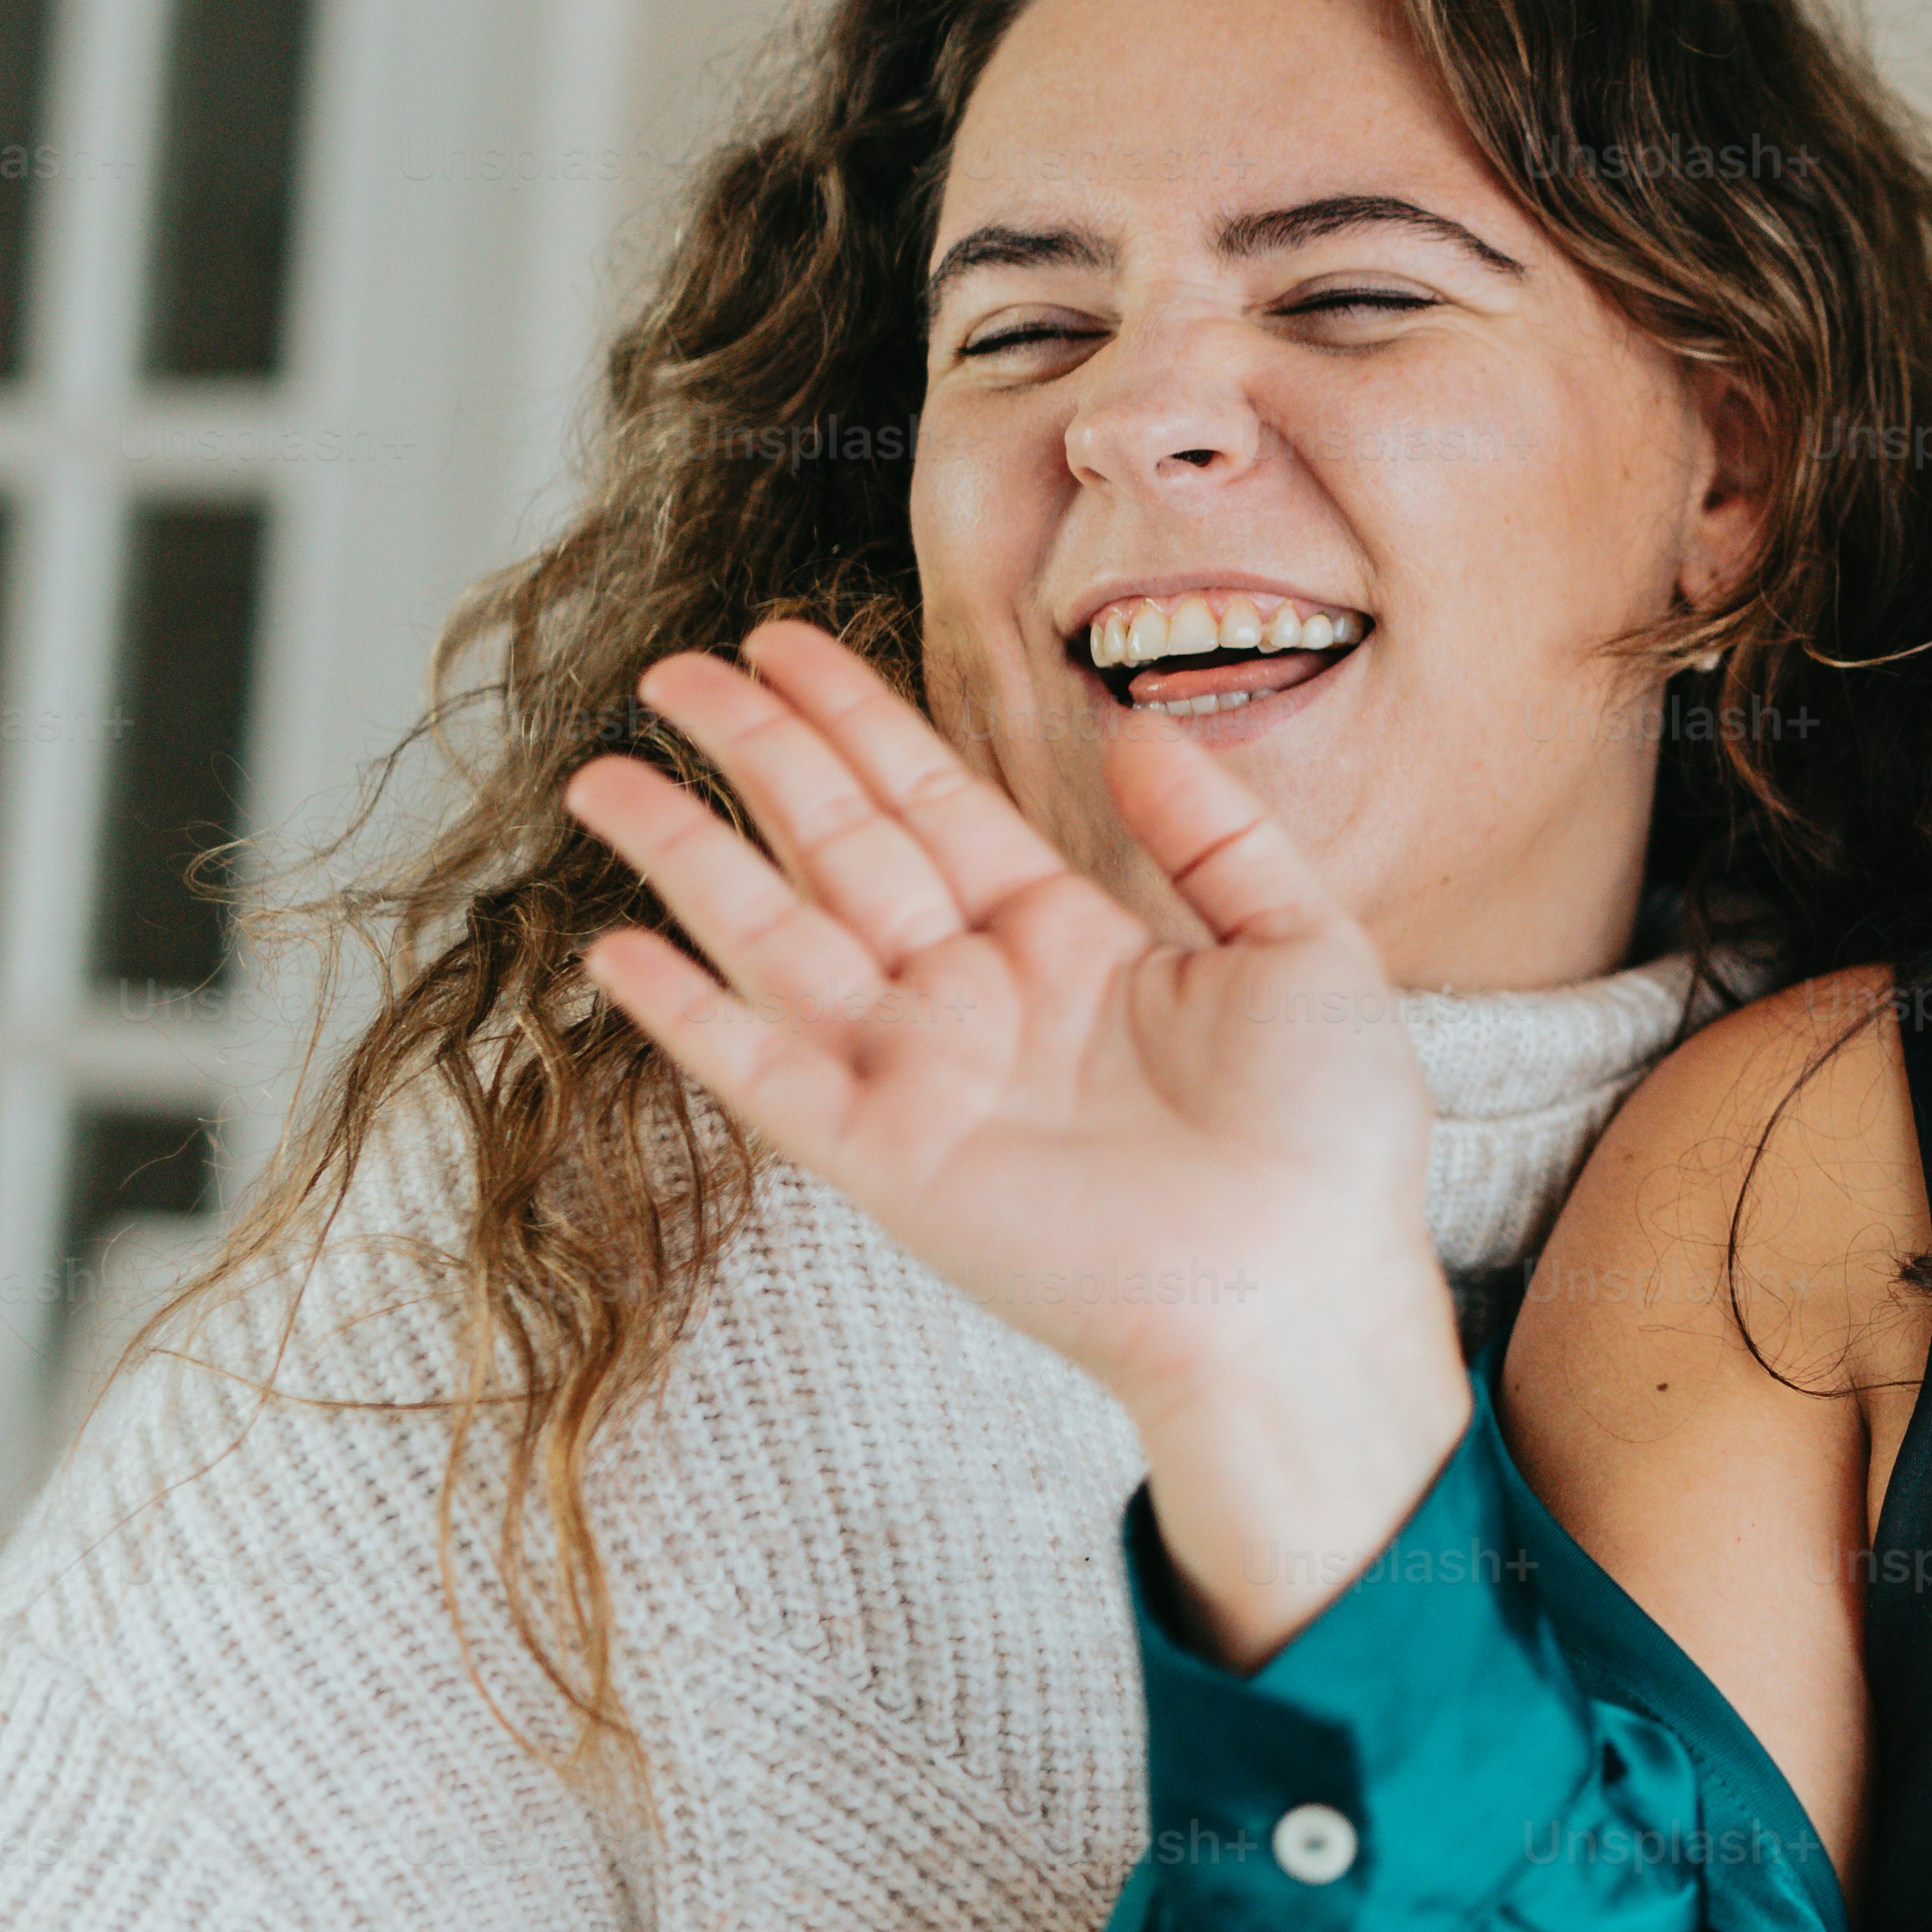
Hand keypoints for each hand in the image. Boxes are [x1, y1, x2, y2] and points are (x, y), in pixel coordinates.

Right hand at [567, 623, 1463, 1654]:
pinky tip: (620, 948)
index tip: (782, 645)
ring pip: (780, 937)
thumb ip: (1216, 836)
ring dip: (689, 858)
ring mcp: (924, 1077)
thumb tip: (1135, 731)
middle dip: (758, 756)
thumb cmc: (1330, 1136)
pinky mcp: (890, 1160)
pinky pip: (767, 1073)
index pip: (935, 804)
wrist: (1309, 1286)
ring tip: (601, 774)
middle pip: (842, 846)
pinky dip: (692, 1015)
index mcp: (1068, 943)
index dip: (857, 722)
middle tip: (676, 670)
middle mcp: (979, 1000)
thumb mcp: (1302, 945)